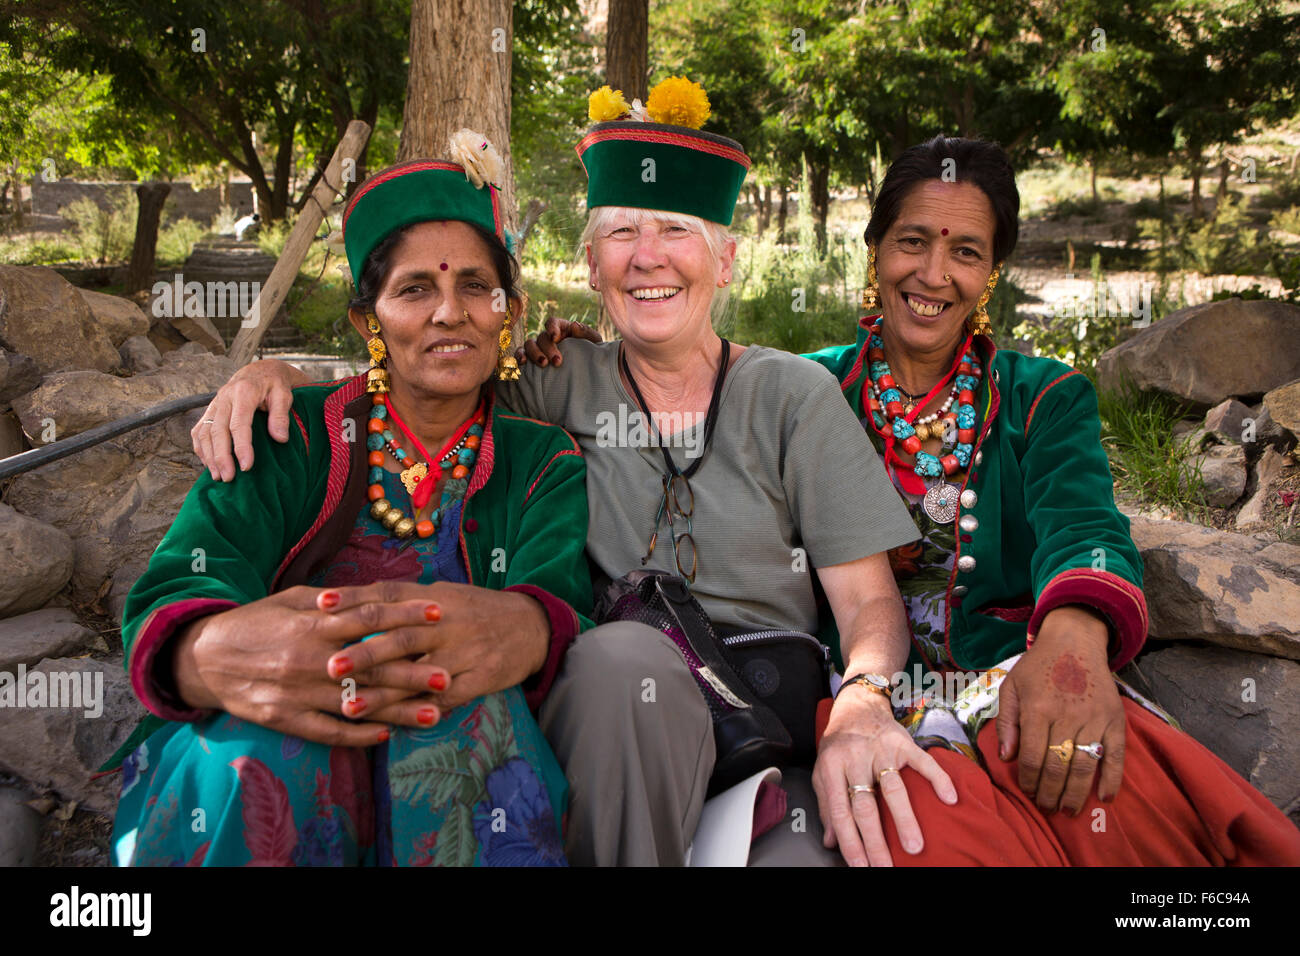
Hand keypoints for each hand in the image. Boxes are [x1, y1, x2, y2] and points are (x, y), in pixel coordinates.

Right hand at [175, 586, 450, 745]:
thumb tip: (374, 592)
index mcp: (312, 625)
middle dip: (413, 671)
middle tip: (448, 674)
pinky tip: (387, 735)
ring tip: (435, 713)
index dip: (404, 615)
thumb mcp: (291, 600)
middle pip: (372, 666)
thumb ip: (333, 600)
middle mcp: (310, 660)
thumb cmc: (255, 623)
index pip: (368, 618)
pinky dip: (359, 735)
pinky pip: (329, 731)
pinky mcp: (286, 719)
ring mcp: (298, 693)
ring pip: (357, 703)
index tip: (437, 614)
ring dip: (398, 709)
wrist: (203, 658)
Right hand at [193, 358, 307, 480]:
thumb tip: (280, 439)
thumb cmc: (274, 385)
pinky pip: (199, 430)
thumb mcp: (284, 395)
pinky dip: (201, 448)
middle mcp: (224, 397)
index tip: (246, 467)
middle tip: (228, 478)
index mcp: (244, 392)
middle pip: (217, 431)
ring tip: (218, 476)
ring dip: (209, 456)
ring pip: (204, 432)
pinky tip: (208, 463)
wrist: (260, 371)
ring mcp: (214, 404)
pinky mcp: (210, 410)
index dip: (241, 447)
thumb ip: (281, 416)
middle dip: (221, 457)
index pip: (239, 424)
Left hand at [319, 581, 550, 714]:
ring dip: (383, 692)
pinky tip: (395, 724)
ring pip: (419, 672)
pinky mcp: (479, 678)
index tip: (321, 603)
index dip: (355, 598)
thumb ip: (405, 600)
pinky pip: (446, 698)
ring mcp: (463, 652)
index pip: (388, 594)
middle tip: (329, 666)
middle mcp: (446, 622)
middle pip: (400, 635)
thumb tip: (358, 601)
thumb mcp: (444, 594)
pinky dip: (419, 711)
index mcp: (434, 598)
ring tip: (349, 707)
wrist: (531, 626)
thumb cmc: (477, 610)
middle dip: (363, 652)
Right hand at [514, 315, 602, 367]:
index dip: (552, 328)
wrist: (587, 372)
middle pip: (542, 337)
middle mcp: (548, 337)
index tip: (556, 337)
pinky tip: (522, 364)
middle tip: (557, 362)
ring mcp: (538, 348)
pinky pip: (520, 355)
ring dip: (534, 353)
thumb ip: (586, 333)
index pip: (552, 322)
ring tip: (543, 364)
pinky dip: (519, 357)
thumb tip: (574, 326)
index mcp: (561, 328)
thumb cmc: (590, 353)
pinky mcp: (531, 359)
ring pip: (529, 345)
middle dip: (548, 348)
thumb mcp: (594, 342)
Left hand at [812, 689, 957, 866]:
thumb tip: (831, 842)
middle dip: (875, 841)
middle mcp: (855, 759)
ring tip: (914, 846)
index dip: (850, 842)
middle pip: (866, 805)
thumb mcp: (823, 771)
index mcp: (832, 767)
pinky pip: (923, 762)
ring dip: (904, 819)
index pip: (840, 811)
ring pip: (893, 788)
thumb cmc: (839, 744)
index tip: (860, 866)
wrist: (857, 705)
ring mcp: (880, 750)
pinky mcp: (903, 742)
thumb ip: (827, 806)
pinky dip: (937, 779)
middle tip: (884, 866)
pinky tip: (948, 798)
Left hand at [996, 605, 1125, 812]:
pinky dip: (1112, 779)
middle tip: (1047, 808)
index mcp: (1037, 708)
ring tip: (1068, 810)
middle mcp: (1067, 715)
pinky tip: (1104, 797)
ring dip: (1076, 793)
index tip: (1028, 792)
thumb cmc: (1038, 666)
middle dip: (1050, 793)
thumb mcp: (1011, 686)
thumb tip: (1006, 758)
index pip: (1033, 757)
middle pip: (1058, 766)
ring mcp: (1094, 719)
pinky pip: (1116, 756)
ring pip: (1085, 766)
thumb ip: (1007, 722)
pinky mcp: (1115, 720)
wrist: (1075, 641)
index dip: (1030, 780)